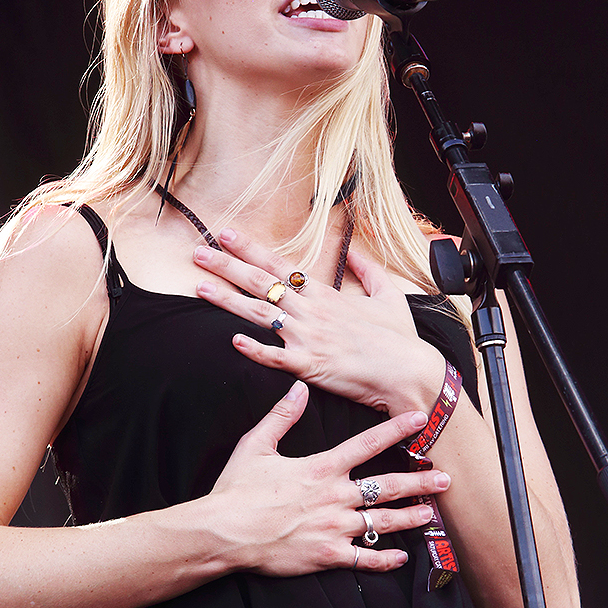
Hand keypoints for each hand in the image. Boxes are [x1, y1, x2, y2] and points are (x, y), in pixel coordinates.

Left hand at [193, 230, 443, 414]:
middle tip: (198, 252)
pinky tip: (231, 339)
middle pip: (260, 283)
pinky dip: (252, 348)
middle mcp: (311, 311)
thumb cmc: (400, 339)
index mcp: (326, 294)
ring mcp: (307, 337)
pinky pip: (273, 356)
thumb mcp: (389, 295)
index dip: (250, 249)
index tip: (226, 234)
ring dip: (226, 299)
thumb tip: (355, 250)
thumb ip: (368, 270)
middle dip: (226, 266)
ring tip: (200, 286)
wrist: (409, 372)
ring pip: (258, 314)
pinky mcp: (308, 366)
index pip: (280, 265)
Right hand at [209, 381, 450, 576]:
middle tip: (444, 478)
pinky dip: (384, 559)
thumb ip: (282, 416)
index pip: (367, 444)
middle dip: (419, 482)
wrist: (223, 532)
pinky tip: (401, 557)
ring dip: (410, 517)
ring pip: (382, 522)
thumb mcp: (256, 446)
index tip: (420, 420)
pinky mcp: (326, 555)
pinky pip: (363, 559)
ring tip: (432, 513)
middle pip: (387, 487)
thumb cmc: (237, 490)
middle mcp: (335, 497)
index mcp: (321, 468)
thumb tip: (299, 389)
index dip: (397, 430)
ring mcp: (333, 528)